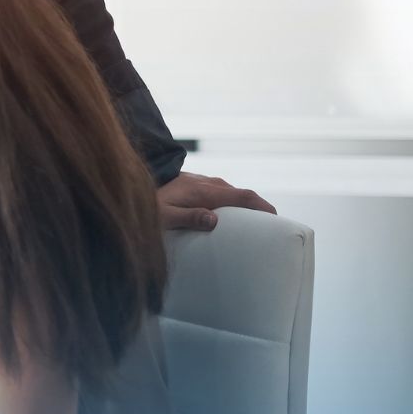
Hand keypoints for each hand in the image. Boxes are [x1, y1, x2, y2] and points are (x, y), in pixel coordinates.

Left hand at [157, 171, 274, 231]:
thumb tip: (214, 220)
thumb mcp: (164, 216)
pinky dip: (234, 206)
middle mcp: (210, 184)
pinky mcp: (200, 186)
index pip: (243, 196)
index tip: (277, 219)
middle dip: (259, 210)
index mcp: (205, 191)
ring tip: (256, 227)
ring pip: (234, 195)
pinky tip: (234, 220)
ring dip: (246, 208)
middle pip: (243, 196)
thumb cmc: (148, 205)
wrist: (135, 184)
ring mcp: (206, 183)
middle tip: (273, 230)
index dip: (262, 207)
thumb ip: (188, 217)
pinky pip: (224, 195)